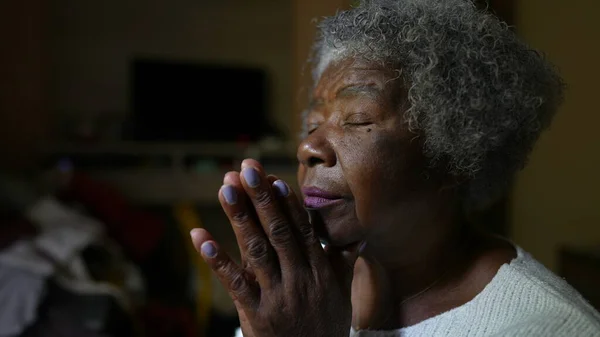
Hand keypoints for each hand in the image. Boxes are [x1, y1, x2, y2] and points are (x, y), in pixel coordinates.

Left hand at [190, 159, 358, 336]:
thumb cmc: (326, 326)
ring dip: (240, 217)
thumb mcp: (342, 293)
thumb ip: (343, 261)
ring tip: (226, 188)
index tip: (274, 177)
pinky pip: (235, 283)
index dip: (287, 203)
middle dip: (262, 198)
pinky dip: (217, 260)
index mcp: (319, 270)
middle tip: (247, 168)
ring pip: (256, 250)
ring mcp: (276, 296)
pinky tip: (201, 237)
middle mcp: (299, 278)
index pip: (302, 229)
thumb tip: (358, 235)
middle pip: (278, 232)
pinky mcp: (256, 314)